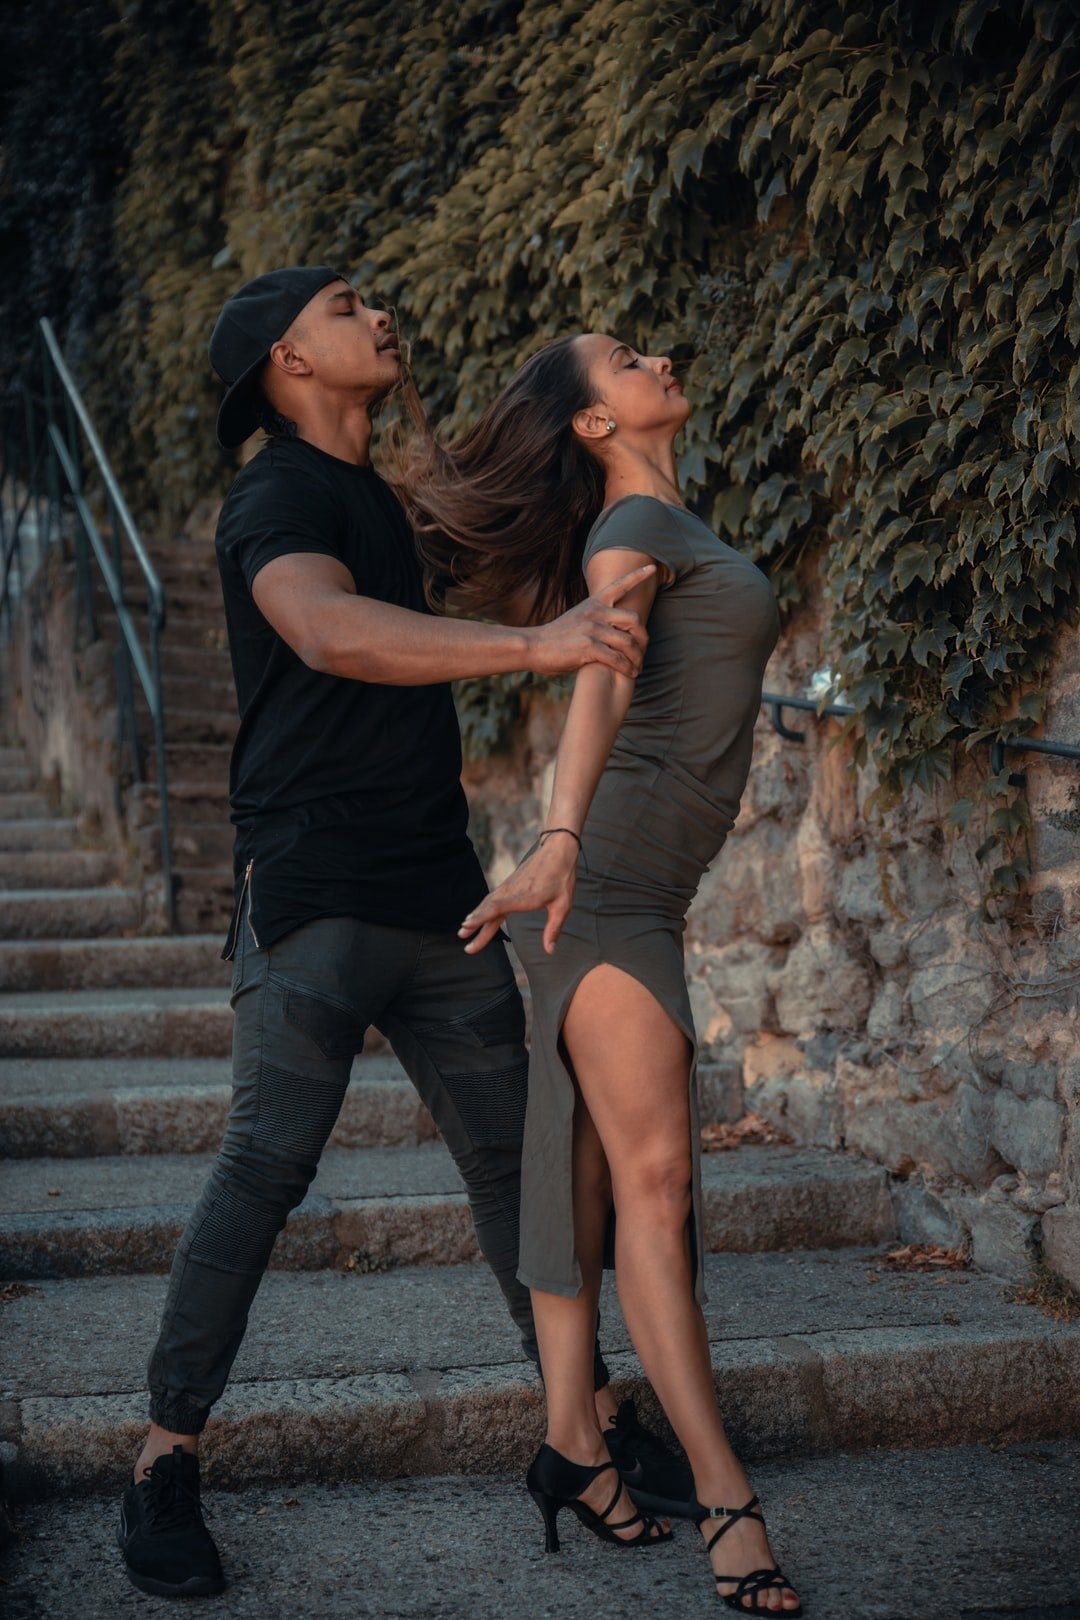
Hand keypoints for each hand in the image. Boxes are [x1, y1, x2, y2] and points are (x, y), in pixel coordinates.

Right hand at [458, 833, 578, 954]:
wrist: (557, 851)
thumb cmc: (561, 878)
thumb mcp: (562, 906)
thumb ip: (553, 929)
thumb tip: (550, 951)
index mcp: (522, 897)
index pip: (496, 908)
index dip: (481, 917)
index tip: (466, 924)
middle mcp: (511, 891)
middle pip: (488, 909)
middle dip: (474, 924)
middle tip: (461, 937)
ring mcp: (508, 887)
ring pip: (488, 903)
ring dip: (476, 916)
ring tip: (464, 929)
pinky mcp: (509, 884)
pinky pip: (492, 898)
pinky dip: (483, 908)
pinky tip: (478, 914)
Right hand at [525, 565, 654, 678]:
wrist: (534, 647)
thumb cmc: (556, 637)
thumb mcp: (577, 618)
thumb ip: (595, 618)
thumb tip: (614, 625)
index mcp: (593, 603)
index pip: (619, 585)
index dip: (637, 575)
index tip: (653, 568)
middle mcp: (595, 613)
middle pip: (634, 620)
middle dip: (643, 638)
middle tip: (642, 652)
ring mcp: (592, 629)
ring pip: (628, 642)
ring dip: (637, 658)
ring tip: (638, 668)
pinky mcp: (588, 647)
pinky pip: (617, 658)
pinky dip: (627, 668)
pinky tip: (630, 674)